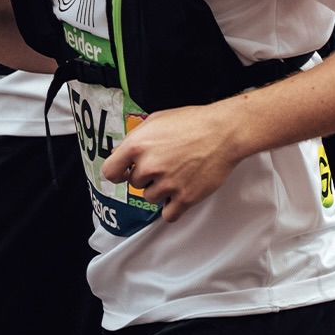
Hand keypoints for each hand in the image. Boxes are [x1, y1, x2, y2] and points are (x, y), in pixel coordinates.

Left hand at [100, 99, 242, 222]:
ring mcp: (167, 184)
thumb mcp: (157, 120)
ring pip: (151, 198)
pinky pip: (168, 215)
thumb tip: (121, 154)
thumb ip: (136, 138)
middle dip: (147, 177)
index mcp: (137, 145)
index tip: (125, 173)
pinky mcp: (185, 198)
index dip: (118, 173)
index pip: (110, 171)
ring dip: (161, 191)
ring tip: (178, 174)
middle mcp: (149, 166)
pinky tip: (180, 194)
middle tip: (166, 165)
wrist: (224, 131)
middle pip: (135, 184)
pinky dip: (173, 208)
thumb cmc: (193, 122)